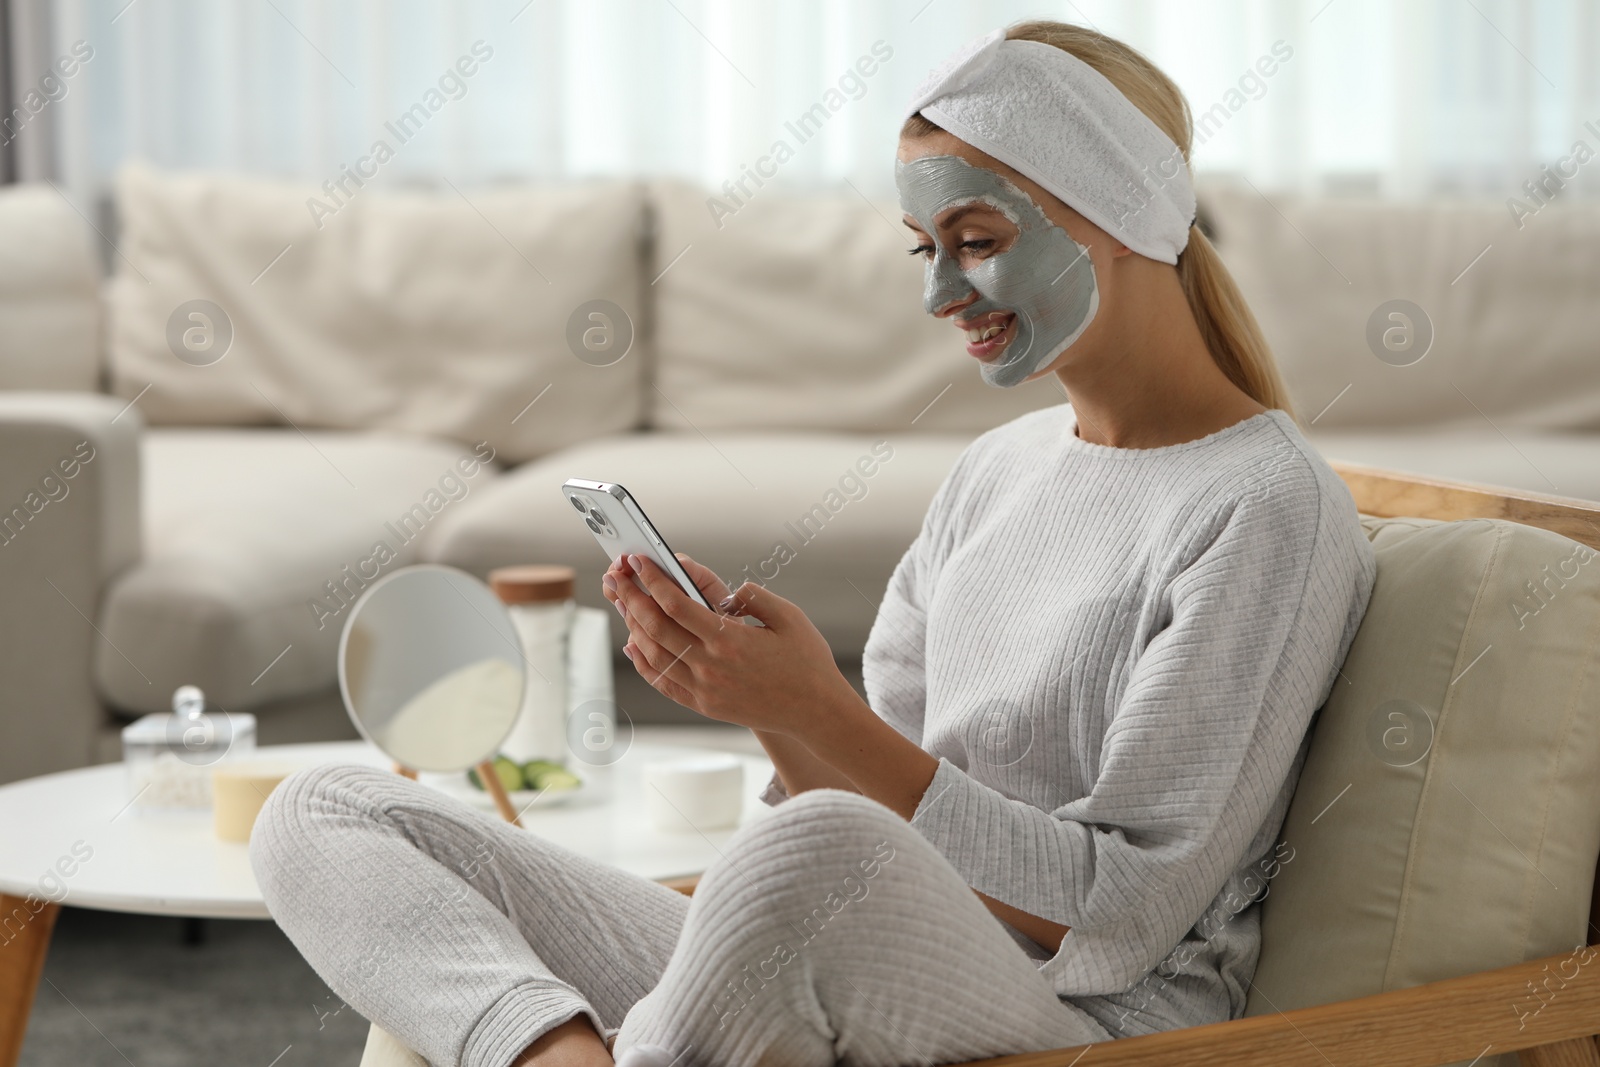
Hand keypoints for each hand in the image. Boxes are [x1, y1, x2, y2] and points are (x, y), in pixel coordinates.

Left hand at [601, 552, 863, 738]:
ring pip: (653, 655)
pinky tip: (634, 644)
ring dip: (633, 625)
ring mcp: (704, 690)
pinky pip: (663, 683)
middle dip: (632, 597)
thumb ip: (754, 596)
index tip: (639, 560)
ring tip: (624, 603)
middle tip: (618, 576)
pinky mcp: (704, 706)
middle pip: (655, 627)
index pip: (676, 604)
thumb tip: (726, 591)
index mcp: (730, 639)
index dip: (653, 579)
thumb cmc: (806, 660)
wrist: (816, 712)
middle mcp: (711, 667)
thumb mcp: (788, 616)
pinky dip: (643, 662)